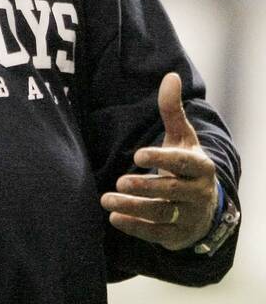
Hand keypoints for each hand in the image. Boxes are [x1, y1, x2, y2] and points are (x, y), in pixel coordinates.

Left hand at [100, 72, 218, 250]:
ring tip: (106, 199)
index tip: (138, 154)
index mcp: (200, 167)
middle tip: (119, 181)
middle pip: (172, 192)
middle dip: (145, 187)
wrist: (204, 208)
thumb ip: (172, 110)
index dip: (162, 159)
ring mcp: (189, 216)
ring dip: (133, 207)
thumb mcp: (182, 139)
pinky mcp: (178, 235)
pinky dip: (136, 227)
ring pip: (162, 214)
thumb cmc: (186, 165)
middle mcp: (198, 193)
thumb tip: (170, 76)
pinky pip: (157, 233)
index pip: (183, 164)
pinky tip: (114, 217)